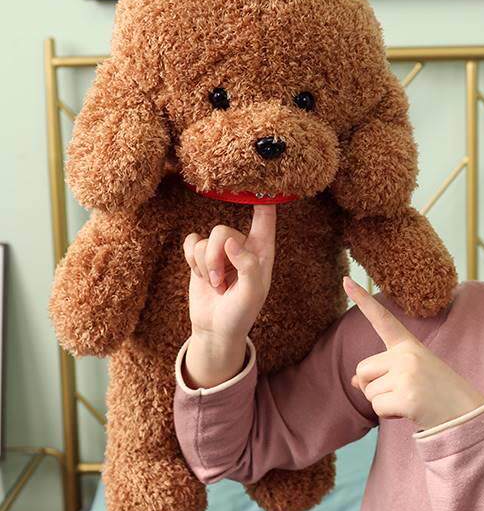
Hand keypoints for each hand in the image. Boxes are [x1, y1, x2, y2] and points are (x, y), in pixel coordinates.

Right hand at [182, 204, 276, 341]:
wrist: (215, 329)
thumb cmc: (241, 313)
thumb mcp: (251, 293)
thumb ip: (247, 265)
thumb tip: (231, 241)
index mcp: (262, 253)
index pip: (265, 219)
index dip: (263, 199)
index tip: (260, 181)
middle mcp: (243, 247)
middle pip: (223, 231)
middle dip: (215, 257)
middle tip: (219, 282)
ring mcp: (221, 252)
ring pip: (205, 240)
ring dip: (205, 265)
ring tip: (216, 285)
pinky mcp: (201, 257)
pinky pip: (191, 242)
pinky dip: (191, 259)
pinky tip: (199, 274)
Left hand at [344, 276, 483, 430]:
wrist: (466, 412)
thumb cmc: (436, 392)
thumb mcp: (410, 375)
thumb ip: (382, 373)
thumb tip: (355, 381)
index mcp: (408, 345)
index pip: (383, 319)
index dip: (363, 300)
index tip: (346, 280)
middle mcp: (406, 354)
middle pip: (362, 370)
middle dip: (373, 386)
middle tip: (401, 392)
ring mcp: (407, 374)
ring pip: (368, 391)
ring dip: (383, 402)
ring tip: (410, 401)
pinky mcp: (407, 396)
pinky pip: (377, 407)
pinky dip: (389, 414)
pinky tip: (409, 411)